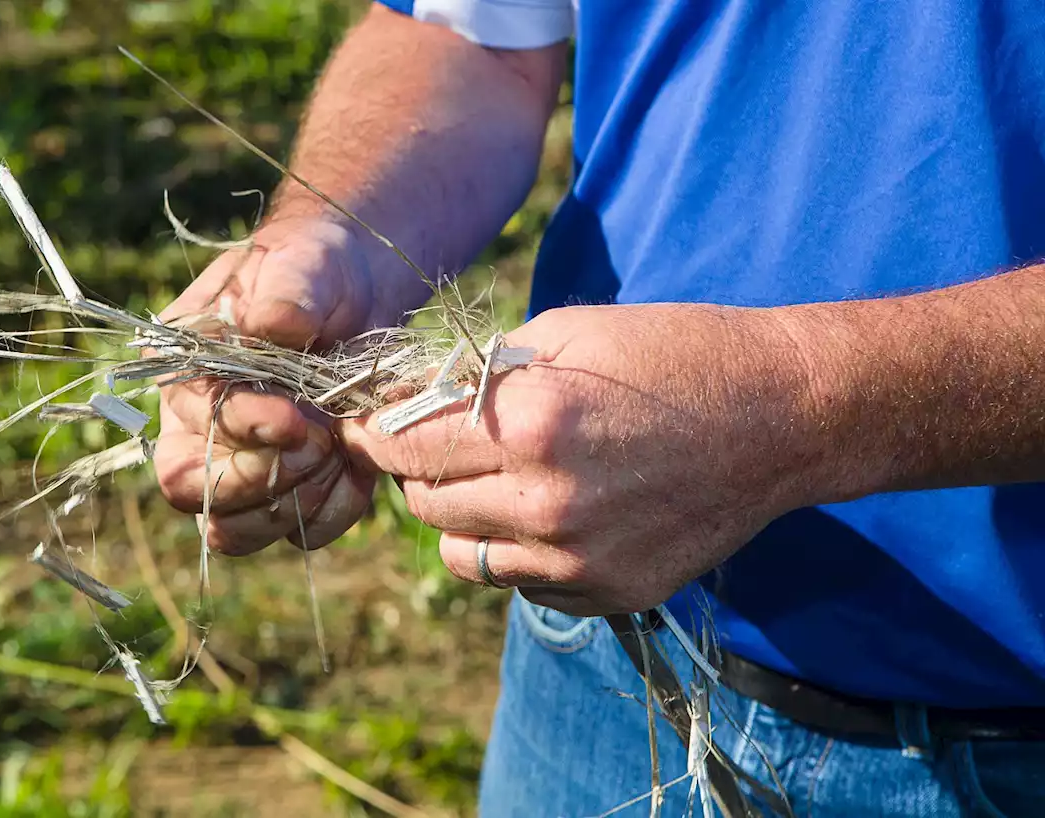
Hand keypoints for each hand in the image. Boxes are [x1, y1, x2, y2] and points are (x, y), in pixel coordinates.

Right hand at [154, 218, 379, 554]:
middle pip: (197, 496)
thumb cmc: (316, 269)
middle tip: (321, 441)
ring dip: (302, 500)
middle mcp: (197, 430)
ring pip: (243, 530)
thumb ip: (286, 290)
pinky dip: (337, 507)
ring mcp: (243, 467)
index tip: (296, 419)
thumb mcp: (302, 264)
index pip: (188, 430)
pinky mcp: (293, 489)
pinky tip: (359, 464)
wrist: (359, 290)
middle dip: (266, 479)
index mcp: (183, 375)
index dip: (243, 431)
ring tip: (341, 448)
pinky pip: (303, 531)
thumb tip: (272, 323)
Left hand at [339, 304, 822, 614]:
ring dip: (460, 518)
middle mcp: (547, 505)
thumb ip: (482, 373)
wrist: (781, 417)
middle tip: (434, 446)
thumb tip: (414, 397)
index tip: (368, 426)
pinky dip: (515, 552)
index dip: (377, 432)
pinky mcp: (609, 594)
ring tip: (493, 480)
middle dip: (417, 472)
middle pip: (425, 505)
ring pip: (462, 557)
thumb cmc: (674, 356)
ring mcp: (579, 561)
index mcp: (531, 425)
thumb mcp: (570, 332)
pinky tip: (549, 512)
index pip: (405, 445)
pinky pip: (521, 584)